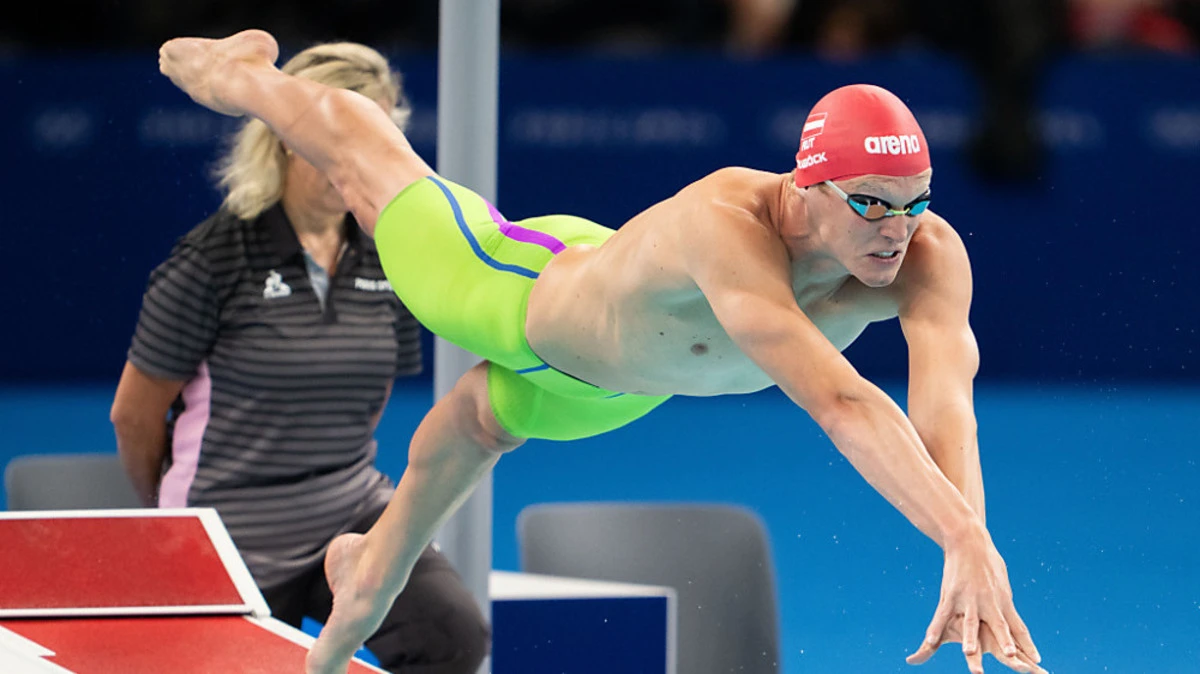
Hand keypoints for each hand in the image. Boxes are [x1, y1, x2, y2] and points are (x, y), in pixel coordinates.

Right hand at [907, 529, 1043, 672]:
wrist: (969, 540)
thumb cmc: (987, 560)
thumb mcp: (1001, 581)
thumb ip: (1003, 599)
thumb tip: (1008, 611)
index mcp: (1004, 600)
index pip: (1018, 626)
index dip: (1027, 643)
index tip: (1037, 659)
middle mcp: (989, 601)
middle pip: (999, 625)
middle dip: (1004, 642)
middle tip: (1011, 656)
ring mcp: (969, 598)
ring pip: (970, 622)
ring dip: (970, 637)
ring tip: (969, 652)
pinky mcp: (951, 593)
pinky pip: (943, 614)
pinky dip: (936, 628)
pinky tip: (931, 640)